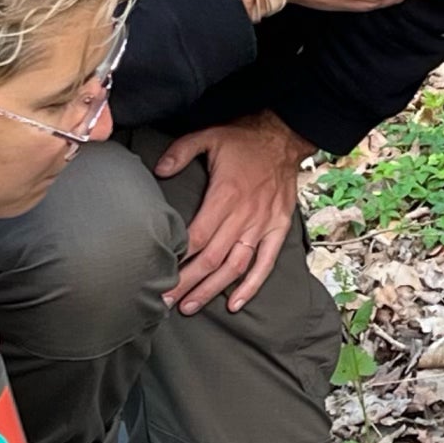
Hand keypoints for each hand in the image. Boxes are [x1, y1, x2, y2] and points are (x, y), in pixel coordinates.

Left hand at [156, 111, 311, 315]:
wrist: (285, 138)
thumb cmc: (244, 140)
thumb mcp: (208, 136)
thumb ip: (181, 152)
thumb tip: (158, 170)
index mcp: (226, 195)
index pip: (198, 237)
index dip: (178, 260)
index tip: (159, 276)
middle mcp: (245, 215)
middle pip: (212, 258)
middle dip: (186, 283)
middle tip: (164, 301)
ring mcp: (263, 225)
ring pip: (236, 266)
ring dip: (212, 289)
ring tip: (189, 306)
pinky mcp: (278, 229)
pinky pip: (266, 263)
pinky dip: (251, 286)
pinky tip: (235, 304)